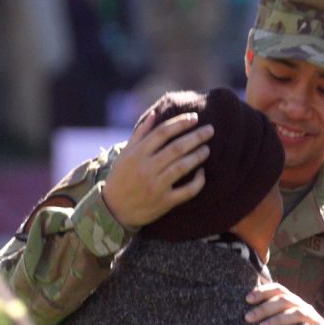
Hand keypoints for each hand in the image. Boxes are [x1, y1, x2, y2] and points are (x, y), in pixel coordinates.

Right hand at [102, 111, 213, 228]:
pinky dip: (198, 181)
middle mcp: (146, 169)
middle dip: (196, 137)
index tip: (194, 118)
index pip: (162, 133)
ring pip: (183, 167)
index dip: (180, 123)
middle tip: (210, 130)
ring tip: (207, 148)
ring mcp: (156, 186)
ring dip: (198, 156)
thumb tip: (155, 113)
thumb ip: (140, 134)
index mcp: (136, 154)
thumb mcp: (125, 154)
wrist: (113, 211)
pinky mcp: (165, 202)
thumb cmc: (121, 178)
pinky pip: (187, 191)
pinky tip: (202, 172)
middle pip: (176, 148)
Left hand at [245, 283, 323, 324]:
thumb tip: (249, 311)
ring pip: (298, 313)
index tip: (247, 298)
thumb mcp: (289, 321)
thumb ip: (275, 314)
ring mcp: (315, 320)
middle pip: (284, 301)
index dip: (263, 291)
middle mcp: (304, 308)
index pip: (279, 289)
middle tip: (248, 317)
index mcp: (294, 303)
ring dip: (279, 319)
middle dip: (265, 308)